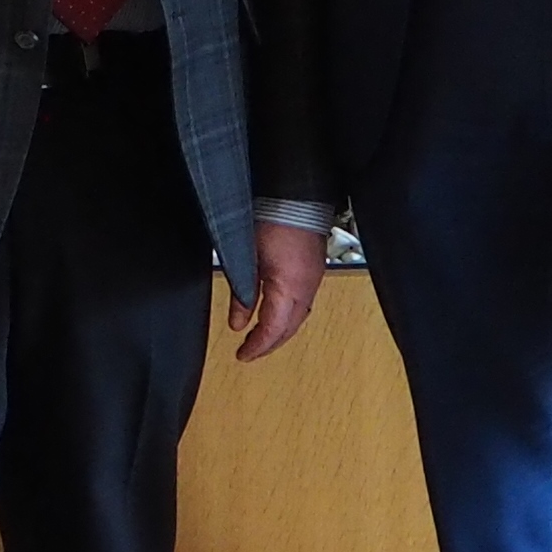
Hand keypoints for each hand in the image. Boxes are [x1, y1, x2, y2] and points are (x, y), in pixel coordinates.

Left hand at [228, 221, 326, 361]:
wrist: (295, 196)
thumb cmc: (273, 219)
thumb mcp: (248, 258)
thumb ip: (243, 293)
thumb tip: (237, 322)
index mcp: (289, 287)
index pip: (273, 329)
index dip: (257, 347)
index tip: (243, 355)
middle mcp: (306, 288)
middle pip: (289, 329)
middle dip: (269, 344)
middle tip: (250, 351)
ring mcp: (313, 280)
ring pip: (298, 318)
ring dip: (280, 331)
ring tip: (261, 336)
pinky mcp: (314, 270)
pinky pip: (303, 303)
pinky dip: (288, 315)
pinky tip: (277, 313)